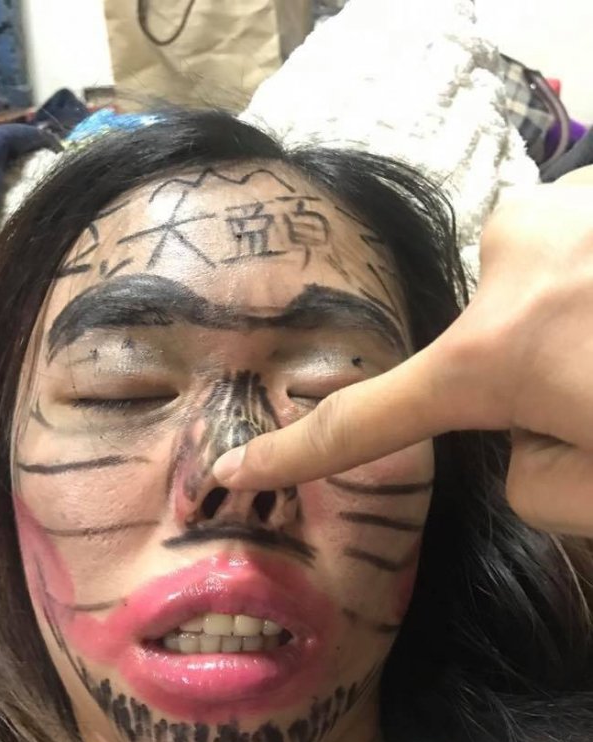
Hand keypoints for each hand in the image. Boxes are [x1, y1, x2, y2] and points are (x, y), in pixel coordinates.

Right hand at [213, 179, 592, 536]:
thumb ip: (529, 481)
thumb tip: (519, 425)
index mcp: (502, 351)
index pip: (369, 417)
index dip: (295, 452)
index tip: (234, 465)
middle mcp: (514, 261)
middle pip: (481, 341)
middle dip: (520, 368)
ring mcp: (563, 208)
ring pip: (533, 289)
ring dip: (574, 318)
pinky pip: (574, 246)